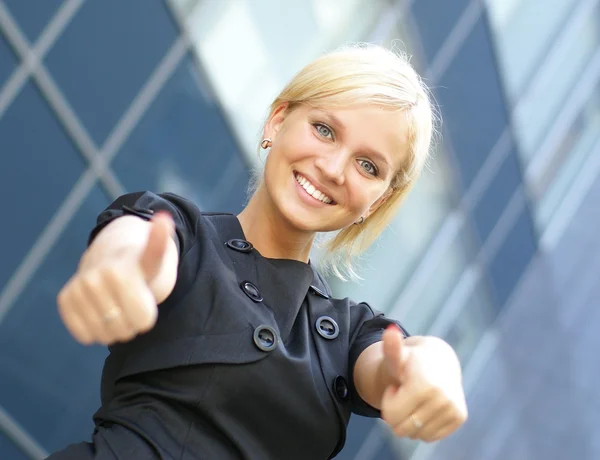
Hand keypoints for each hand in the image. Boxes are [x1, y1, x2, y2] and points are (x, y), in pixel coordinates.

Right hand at [57, 212, 173, 344]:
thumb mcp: (156, 259)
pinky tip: (101, 311)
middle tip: (132, 303)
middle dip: (133, 323)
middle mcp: (94, 278)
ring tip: (118, 306)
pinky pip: (85, 335)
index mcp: (120, 271)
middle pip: (124, 330)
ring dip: (115, 329)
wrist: (111, 255)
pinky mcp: (65, 299)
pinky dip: (96, 330)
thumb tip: (165, 218)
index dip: (148, 315)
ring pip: (104, 335)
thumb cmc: (139, 265)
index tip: (145, 297)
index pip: (143, 320)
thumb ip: (160, 246)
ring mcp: (78, 288)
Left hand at [379, 325, 467, 441]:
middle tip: (404, 393)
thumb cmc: (410, 360)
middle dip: (397, 413)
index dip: (388, 402)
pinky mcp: (459, 417)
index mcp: (425, 385)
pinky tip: (425, 406)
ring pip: (416, 434)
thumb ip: (392, 347)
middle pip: (402, 429)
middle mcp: (443, 398)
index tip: (396, 387)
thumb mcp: (397, 355)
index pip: (391, 416)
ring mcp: (453, 409)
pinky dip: (423, 425)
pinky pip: (430, 436)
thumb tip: (390, 331)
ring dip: (410, 419)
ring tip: (415, 398)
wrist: (438, 360)